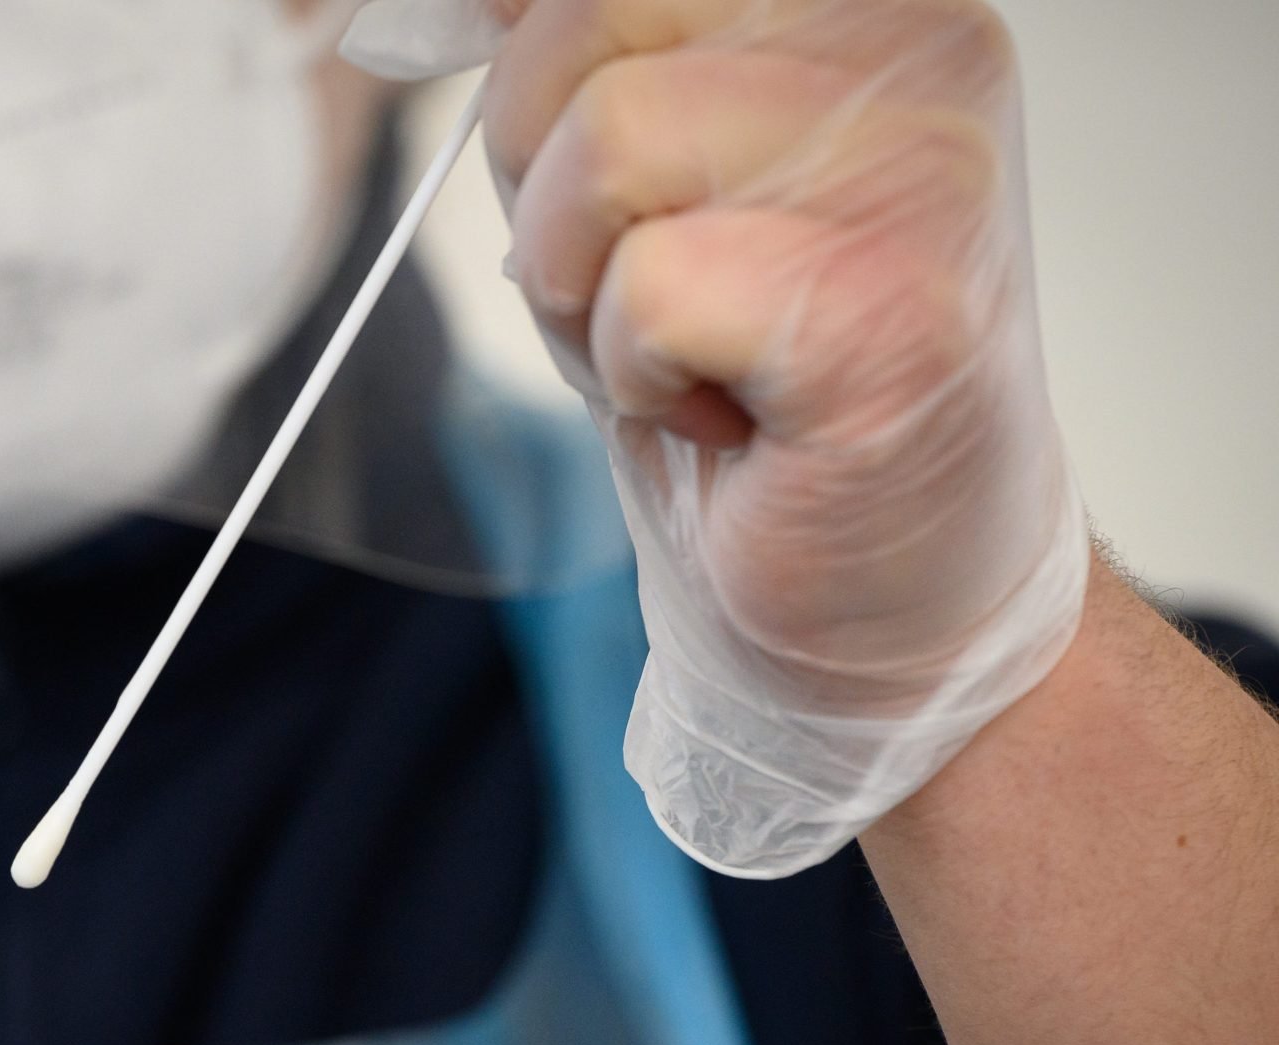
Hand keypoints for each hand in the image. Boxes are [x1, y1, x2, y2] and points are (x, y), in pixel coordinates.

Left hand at [352, 0, 1088, 876]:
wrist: (884, 590)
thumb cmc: (757, 383)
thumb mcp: (639, 177)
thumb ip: (576, 53)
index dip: (524, 56)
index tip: (558, 159)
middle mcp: (920, 46)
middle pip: (583, 23)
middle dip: (547, 184)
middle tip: (645, 285)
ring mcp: (919, 173)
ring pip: (606, 143)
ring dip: (588, 290)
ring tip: (689, 353)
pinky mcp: (889, 311)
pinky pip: (646, 286)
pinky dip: (638, 374)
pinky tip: (731, 415)